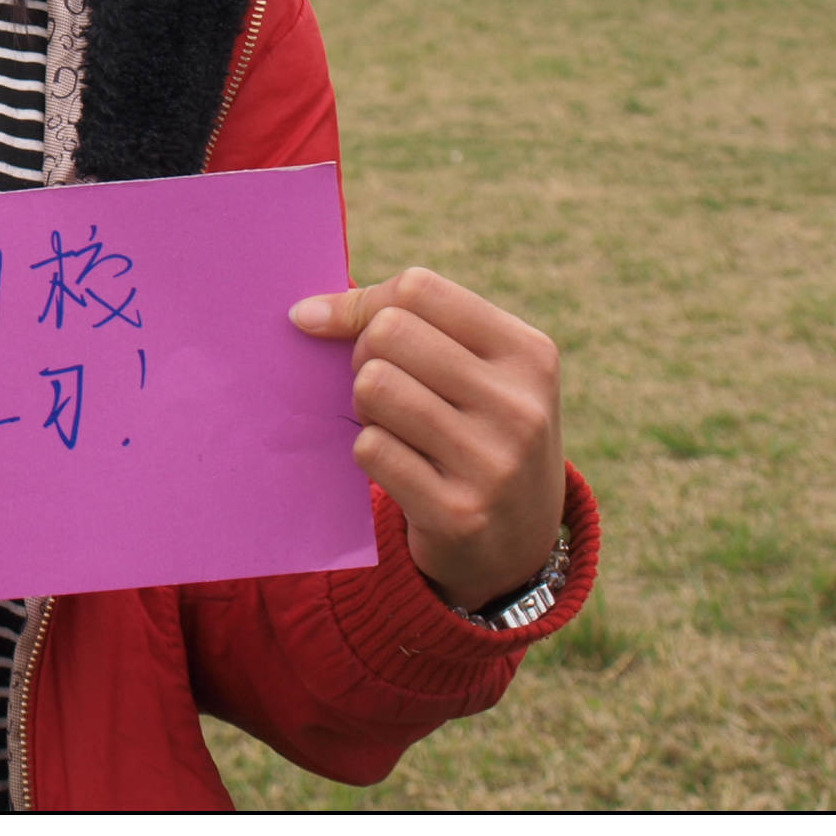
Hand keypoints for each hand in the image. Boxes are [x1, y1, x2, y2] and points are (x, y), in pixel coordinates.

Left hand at [289, 267, 564, 612]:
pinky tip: (399, 468)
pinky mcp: (457, 513)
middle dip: (364, 356)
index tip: (337, 326)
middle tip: (380, 388)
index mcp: (529, 354)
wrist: (519, 547)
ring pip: (374, 386)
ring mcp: (493, 462)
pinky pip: (370, 448)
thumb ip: (409, 325)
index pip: (419, 289)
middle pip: (389, 333)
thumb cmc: (477, 432)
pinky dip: (369, 452)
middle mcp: (520, 405)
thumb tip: (306, 313)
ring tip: (391, 425)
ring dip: (364, 406)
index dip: (363, 303)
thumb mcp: (477, 372)